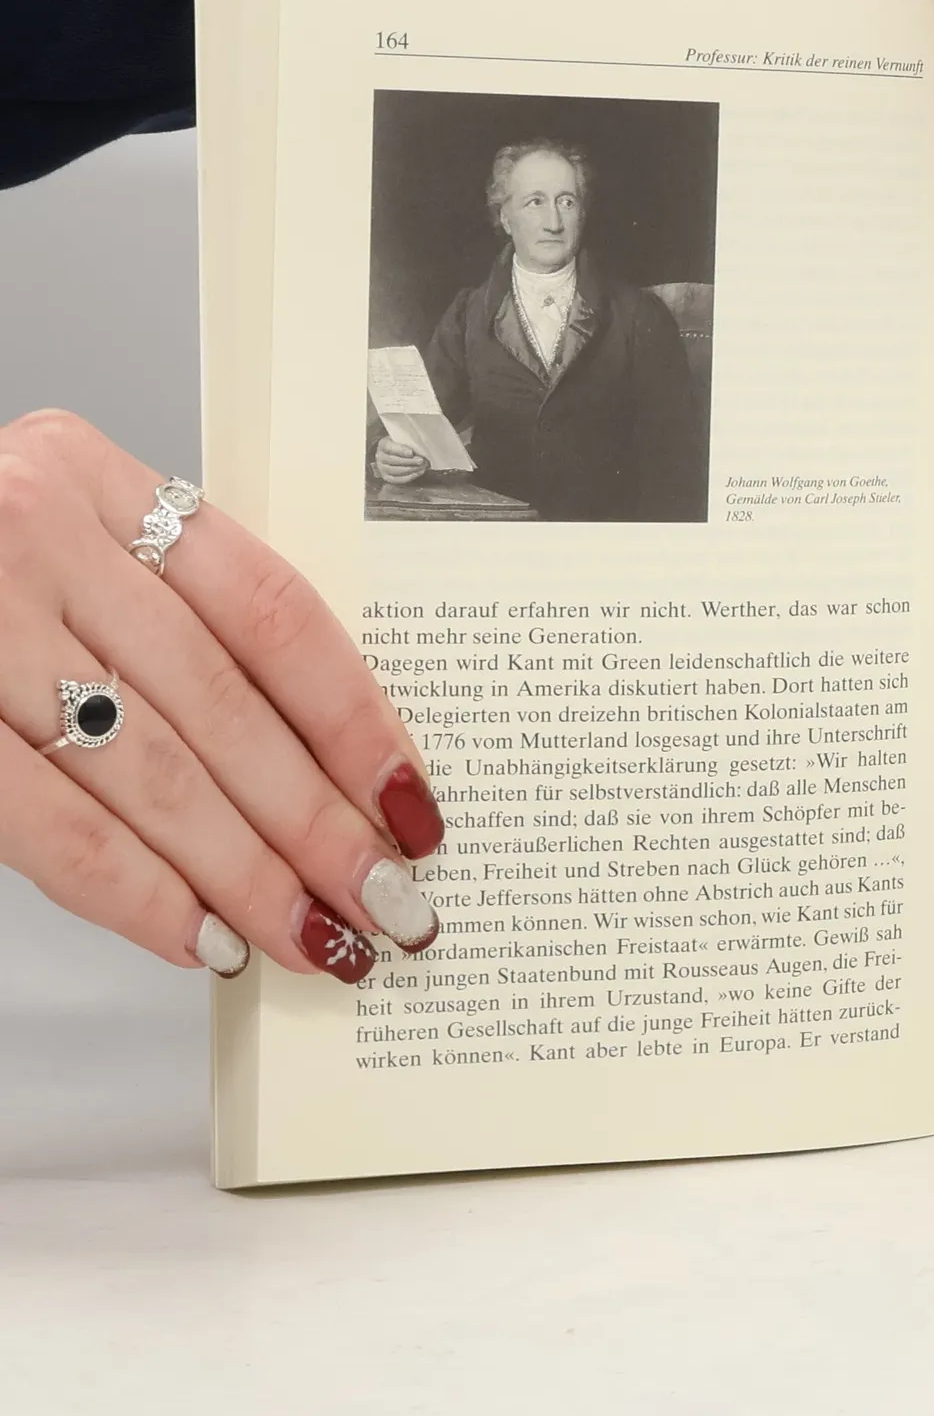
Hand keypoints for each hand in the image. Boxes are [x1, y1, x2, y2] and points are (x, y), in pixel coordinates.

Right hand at [0, 411, 445, 981]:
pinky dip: (136, 893)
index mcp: (93, 479)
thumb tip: (313, 757)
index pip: (272, 609)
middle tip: (391, 900)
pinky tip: (203, 936)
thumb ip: (163, 612)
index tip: (414, 799)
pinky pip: (47, 825)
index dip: (355, 716)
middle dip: (319, 822)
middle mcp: (30, 533)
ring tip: (319, 936)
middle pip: (225, 704)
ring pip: (149, 773)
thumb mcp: (59, 542)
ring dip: (247, 874)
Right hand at [374, 436, 429, 484]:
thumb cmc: (400, 445)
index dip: (401, 451)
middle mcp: (380, 457)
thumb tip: (420, 450)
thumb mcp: (401, 439)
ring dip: (412, 470)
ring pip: (396, 471)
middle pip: (394, 461)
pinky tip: (419, 473)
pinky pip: (398, 479)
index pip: (390, 448)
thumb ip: (408, 443)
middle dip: (410, 461)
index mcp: (383, 445)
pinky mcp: (387, 478)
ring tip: (423, 467)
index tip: (411, 452)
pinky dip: (410, 477)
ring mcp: (382, 469)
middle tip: (421, 461)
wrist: (392, 453)